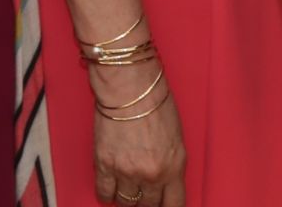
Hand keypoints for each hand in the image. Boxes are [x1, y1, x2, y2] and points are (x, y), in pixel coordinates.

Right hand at [93, 68, 185, 205]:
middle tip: (144, 193)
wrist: (130, 86)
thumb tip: (165, 180)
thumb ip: (172, 162)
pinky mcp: (105, 165)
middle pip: (148, 206)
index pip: (174, 204)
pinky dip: (107, 194)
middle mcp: (152, 174)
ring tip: (127, 186)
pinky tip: (111, 186)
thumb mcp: (177, 135)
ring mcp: (127, 172)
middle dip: (147, 201)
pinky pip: (104, 194)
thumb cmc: (155, 101)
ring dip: (127, 197)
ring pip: (126, 203)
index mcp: (174, 166)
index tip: (163, 206)